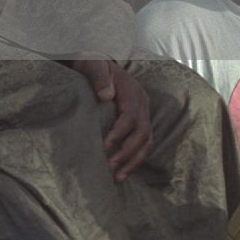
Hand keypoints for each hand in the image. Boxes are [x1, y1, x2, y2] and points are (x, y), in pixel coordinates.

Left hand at [68, 58, 153, 181]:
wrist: (96, 61)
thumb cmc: (92, 63)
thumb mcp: (93, 64)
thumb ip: (99, 77)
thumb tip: (106, 95)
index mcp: (132, 91)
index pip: (131, 117)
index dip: (120, 133)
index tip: (105, 146)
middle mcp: (142, 104)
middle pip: (142, 133)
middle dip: (127, 152)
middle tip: (110, 167)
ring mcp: (143, 113)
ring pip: (146, 142)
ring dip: (133, 161)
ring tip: (118, 177)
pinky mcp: (139, 121)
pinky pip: (144, 144)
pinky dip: (135, 159)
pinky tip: (123, 171)